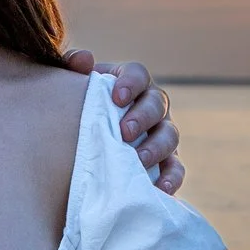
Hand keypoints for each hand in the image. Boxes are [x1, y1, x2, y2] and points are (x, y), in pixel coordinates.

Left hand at [69, 51, 182, 192]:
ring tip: (139, 161)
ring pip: (170, 136)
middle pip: (157, 104)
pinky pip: (175, 169)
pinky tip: (159, 189)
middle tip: (124, 133)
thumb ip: (73, 68)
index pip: (138, 74)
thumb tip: (83, 59)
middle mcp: (152, 106)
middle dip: (143, 117)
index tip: (117, 97)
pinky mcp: (166, 162)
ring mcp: (161, 134)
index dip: (130, 83)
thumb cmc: (79, 110)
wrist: (81, 146)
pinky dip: (171, 178)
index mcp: (131, 83)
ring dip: (156, 148)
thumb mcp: (73, 86)